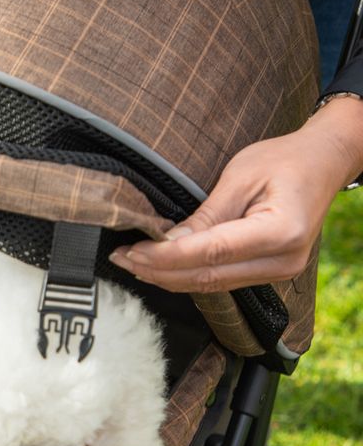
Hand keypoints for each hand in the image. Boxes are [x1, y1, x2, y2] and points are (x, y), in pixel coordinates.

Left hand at [109, 97, 362, 291]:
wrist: (324, 163)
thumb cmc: (284, 160)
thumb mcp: (240, 175)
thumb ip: (205, 214)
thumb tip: (167, 243)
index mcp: (281, 232)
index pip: (211, 252)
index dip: (166, 256)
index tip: (132, 251)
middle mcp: (283, 261)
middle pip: (208, 277)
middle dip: (159, 271)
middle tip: (121, 259)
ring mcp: (279, 272)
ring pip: (211, 285)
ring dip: (168, 277)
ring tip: (132, 264)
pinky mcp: (268, 273)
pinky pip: (220, 281)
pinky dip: (187, 276)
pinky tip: (160, 268)